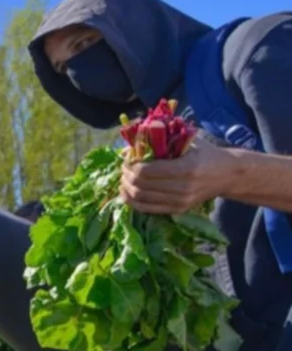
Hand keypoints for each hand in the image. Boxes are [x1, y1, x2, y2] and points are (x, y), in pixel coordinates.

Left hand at [121, 138, 237, 214]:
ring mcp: (180, 201)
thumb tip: (129, 147)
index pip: (146, 171)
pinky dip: (132, 201)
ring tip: (123, 179)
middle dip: (126, 176)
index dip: (131, 166)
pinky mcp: (178, 210)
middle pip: (141, 185)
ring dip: (126, 188)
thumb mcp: (187, 141)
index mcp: (185, 168)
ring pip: (141, 198)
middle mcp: (182, 188)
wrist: (227, 175)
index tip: (127, 159)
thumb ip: (159, 140)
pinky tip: (126, 192)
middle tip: (123, 168)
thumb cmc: (205, 154)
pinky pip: (147, 209)